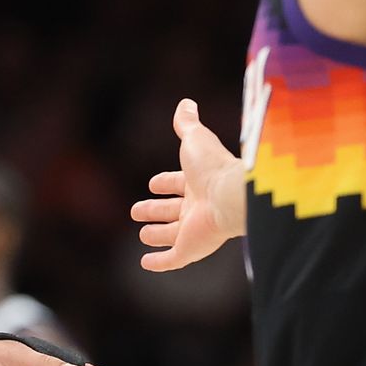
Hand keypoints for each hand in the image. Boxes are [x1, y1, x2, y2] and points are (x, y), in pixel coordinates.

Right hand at [132, 99, 246, 270]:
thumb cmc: (213, 166)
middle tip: (136, 210)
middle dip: (156, 209)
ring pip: (172, 234)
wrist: (230, 195)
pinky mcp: (191, 248)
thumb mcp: (195, 138)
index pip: (178, 183)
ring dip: (157, 234)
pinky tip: (145, 263)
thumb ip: (187, 123)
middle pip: (173, 209)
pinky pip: (173, 259)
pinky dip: (159, 262)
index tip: (153, 183)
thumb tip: (186, 103)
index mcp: (199, 182)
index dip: (166, 183)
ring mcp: (194, 230)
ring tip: (142, 233)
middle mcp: (198, 206)